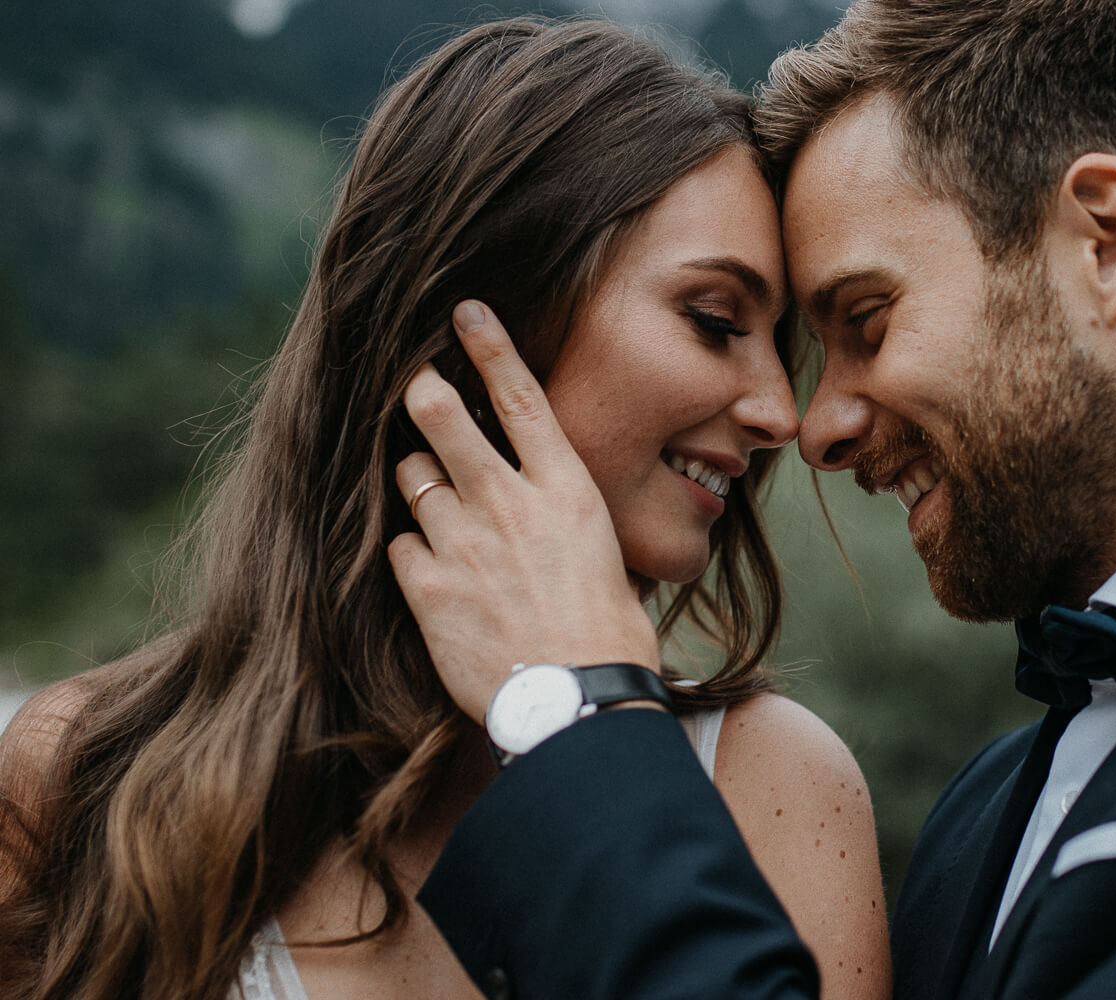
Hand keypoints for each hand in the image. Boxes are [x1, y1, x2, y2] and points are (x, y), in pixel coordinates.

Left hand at [388, 300, 660, 723]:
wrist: (580, 697)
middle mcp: (509, 502)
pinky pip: (402, 545)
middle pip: (443, 417)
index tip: (466, 312)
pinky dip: (414, 548)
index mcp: (565, 488)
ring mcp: (464, 542)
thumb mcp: (603, 552)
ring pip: (412, 475)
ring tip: (433, 494)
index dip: (488, 347)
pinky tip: (435, 569)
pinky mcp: (429, 588)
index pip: (520, 397)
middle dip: (422, 392)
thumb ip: (561, 515)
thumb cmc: (607, 631)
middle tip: (417, 386)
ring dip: (418, 476)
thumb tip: (543, 502)